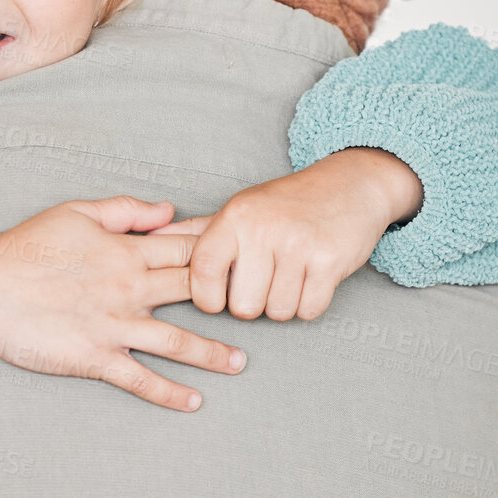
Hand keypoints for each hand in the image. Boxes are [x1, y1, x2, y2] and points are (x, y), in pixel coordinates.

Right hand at [0, 196, 245, 411]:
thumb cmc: (25, 246)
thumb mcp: (76, 212)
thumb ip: (126, 209)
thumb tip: (170, 211)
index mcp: (126, 252)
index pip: (187, 249)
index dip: (222, 252)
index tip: (251, 255)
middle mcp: (129, 289)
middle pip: (195, 293)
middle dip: (233, 301)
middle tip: (264, 309)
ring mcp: (115, 327)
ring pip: (179, 343)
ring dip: (214, 354)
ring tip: (241, 364)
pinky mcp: (96, 357)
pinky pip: (141, 379)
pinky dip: (170, 393)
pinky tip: (194, 402)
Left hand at [149, 148, 421, 322]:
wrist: (351, 184)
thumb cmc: (286, 203)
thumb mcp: (239, 209)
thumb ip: (195, 231)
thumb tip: (146, 241)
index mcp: (234, 218)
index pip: (202, 274)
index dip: (206, 298)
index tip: (218, 297)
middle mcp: (263, 230)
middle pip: (242, 307)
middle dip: (252, 304)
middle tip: (264, 281)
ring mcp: (299, 245)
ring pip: (277, 312)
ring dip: (283, 304)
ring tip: (289, 275)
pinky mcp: (331, 261)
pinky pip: (309, 310)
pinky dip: (310, 304)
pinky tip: (311, 279)